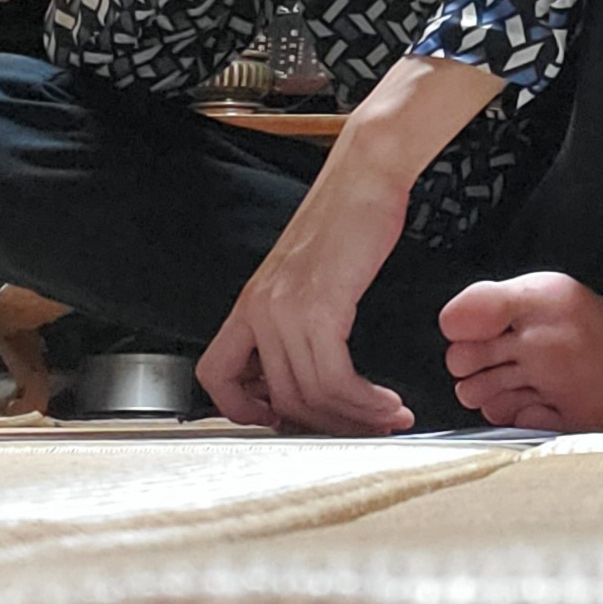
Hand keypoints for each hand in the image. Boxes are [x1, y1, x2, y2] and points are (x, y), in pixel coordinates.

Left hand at [197, 156, 414, 434]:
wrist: (366, 174)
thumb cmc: (347, 215)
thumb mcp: (308, 271)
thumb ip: (299, 314)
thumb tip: (313, 360)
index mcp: (250, 302)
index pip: (215, 374)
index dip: (240, 410)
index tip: (279, 421)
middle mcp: (260, 309)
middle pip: (280, 398)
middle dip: (325, 425)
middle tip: (361, 429)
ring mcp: (287, 309)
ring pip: (310, 395)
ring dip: (355, 418)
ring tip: (387, 418)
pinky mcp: (321, 308)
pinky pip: (336, 378)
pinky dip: (366, 401)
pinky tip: (387, 402)